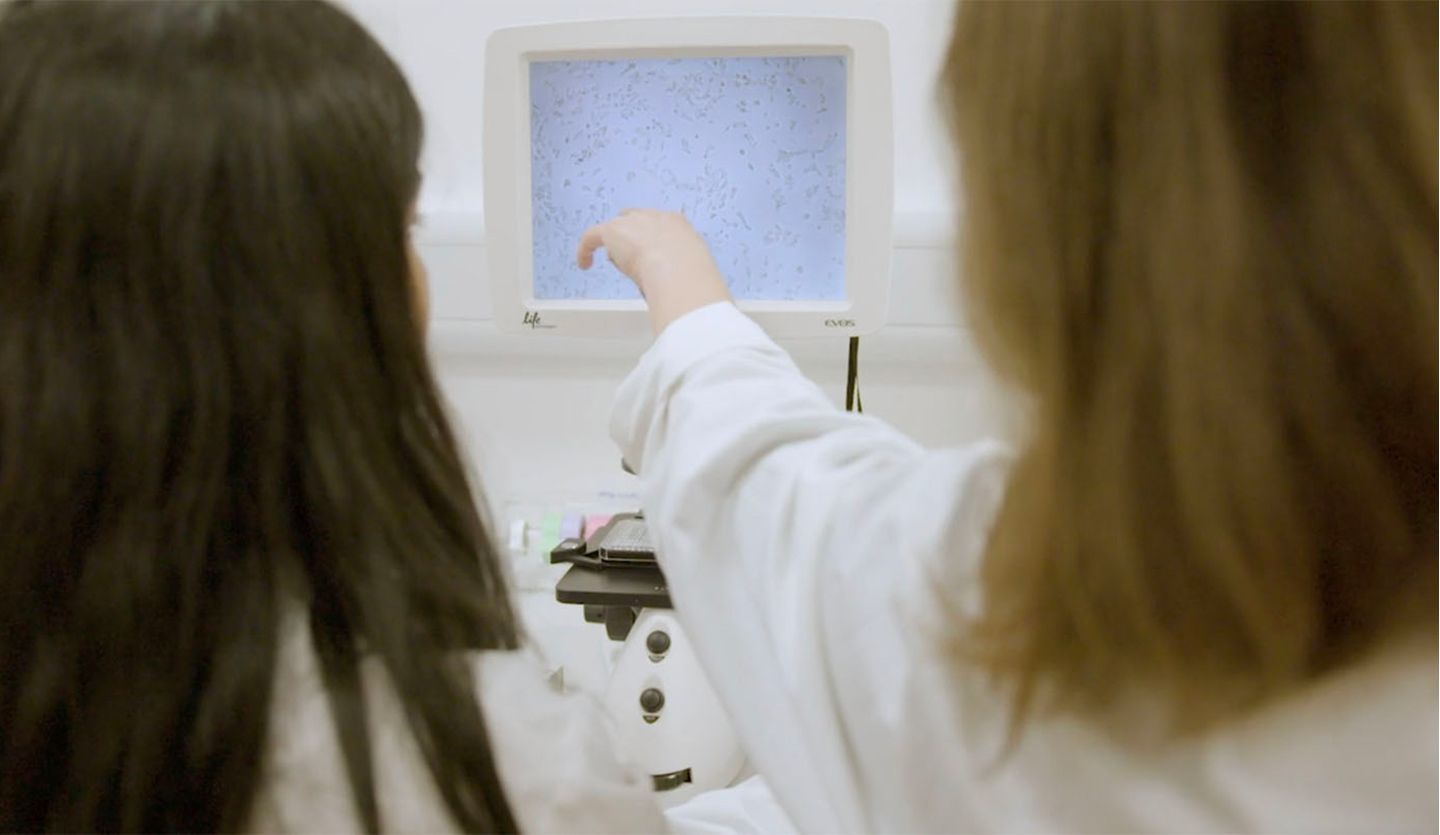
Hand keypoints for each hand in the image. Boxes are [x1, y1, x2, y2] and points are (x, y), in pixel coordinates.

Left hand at [577, 210, 731, 333]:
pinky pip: (592, 237)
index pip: (659, 228)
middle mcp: (654, 217)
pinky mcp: (612, 231)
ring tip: (618, 266)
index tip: (650, 258)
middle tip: (632, 260)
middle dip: (631, 237)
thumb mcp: (692, 271)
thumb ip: (682, 275)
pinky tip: (584, 264)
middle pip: (635, 221)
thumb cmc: (693, 275)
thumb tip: (677, 295)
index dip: (651, 242)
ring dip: (615, 245)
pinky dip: (586, 250)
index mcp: (677, 225)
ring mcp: (632, 222)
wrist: (679, 268)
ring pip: (616, 229)